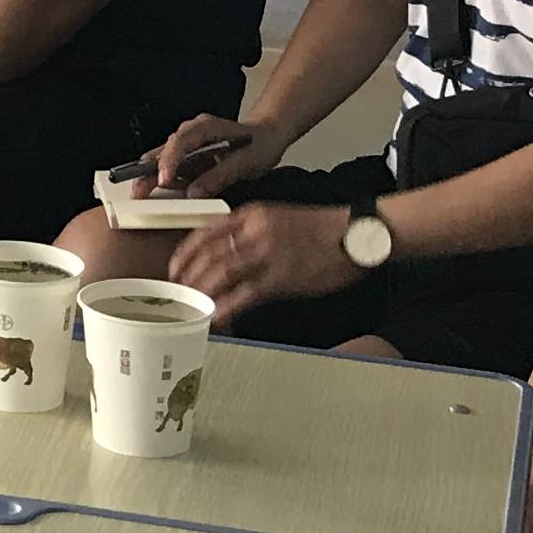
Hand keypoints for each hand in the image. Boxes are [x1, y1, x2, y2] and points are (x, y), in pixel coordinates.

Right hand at [150, 114, 266, 191]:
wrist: (267, 137)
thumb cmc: (258, 143)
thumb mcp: (244, 161)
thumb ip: (219, 176)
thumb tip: (195, 192)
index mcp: (203, 127)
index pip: (179, 142)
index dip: (169, 161)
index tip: (163, 180)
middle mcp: (190, 133)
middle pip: (162, 151)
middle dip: (147, 172)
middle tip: (137, 193)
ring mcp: (187, 145)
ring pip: (162, 160)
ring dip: (151, 178)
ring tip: (142, 197)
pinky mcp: (189, 157)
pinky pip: (171, 169)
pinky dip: (164, 181)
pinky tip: (159, 195)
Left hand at [167, 197, 364, 315]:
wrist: (357, 233)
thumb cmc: (321, 230)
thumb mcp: (278, 218)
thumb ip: (250, 232)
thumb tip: (226, 256)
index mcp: (250, 215)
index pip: (205, 232)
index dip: (184, 254)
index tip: (174, 269)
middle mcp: (253, 232)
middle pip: (207, 255)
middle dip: (187, 277)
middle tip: (177, 294)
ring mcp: (267, 254)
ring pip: (220, 274)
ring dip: (201, 292)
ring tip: (191, 308)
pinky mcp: (281, 277)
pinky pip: (244, 294)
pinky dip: (225, 307)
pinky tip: (215, 318)